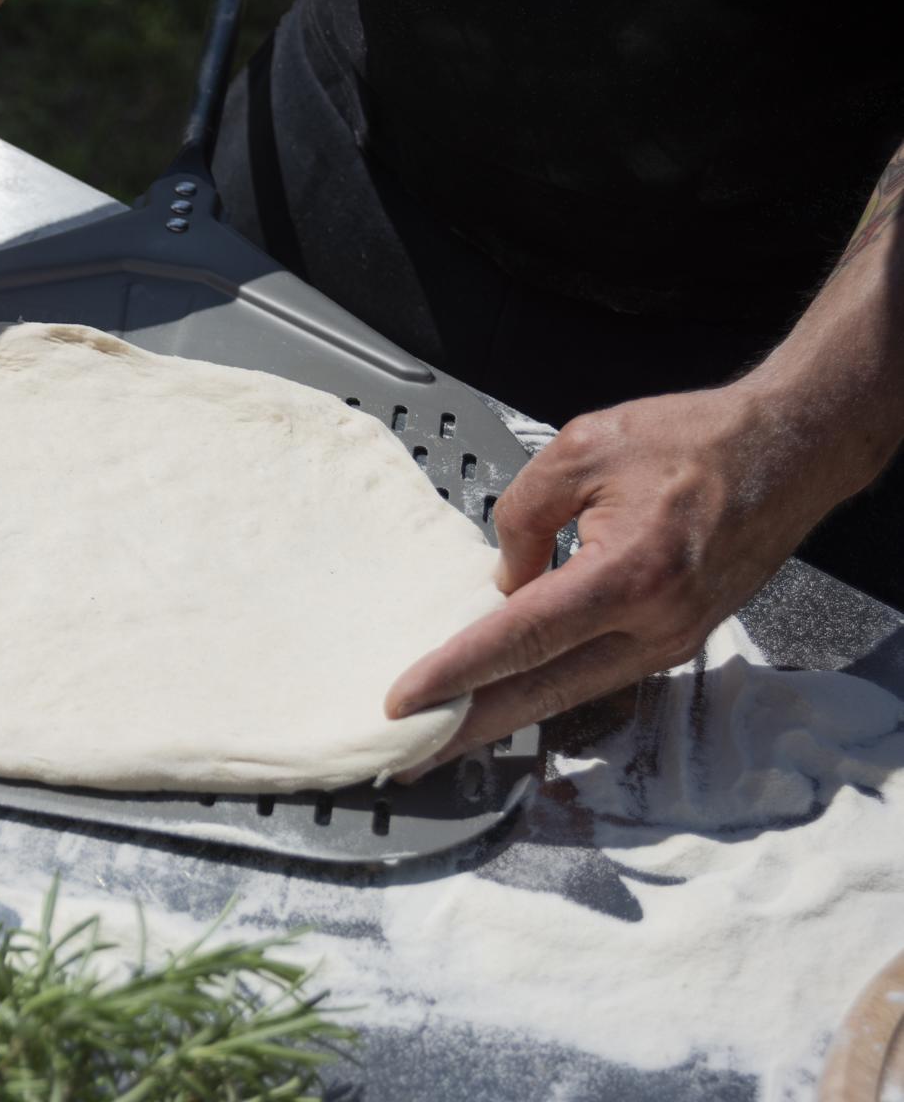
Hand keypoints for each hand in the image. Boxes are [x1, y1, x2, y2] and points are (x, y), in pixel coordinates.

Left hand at [384, 382, 857, 773]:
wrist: (792, 451)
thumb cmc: (698, 440)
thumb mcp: (584, 448)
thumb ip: (523, 516)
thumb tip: (502, 581)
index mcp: (630, 574)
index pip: (522, 638)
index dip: (457, 673)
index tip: (405, 701)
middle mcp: (656, 623)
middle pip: (543, 691)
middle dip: (471, 728)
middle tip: (410, 757)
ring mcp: (672, 641)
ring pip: (570, 693)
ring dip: (505, 717)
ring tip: (445, 736)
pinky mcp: (677, 640)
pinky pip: (597, 673)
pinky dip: (546, 689)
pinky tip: (506, 695)